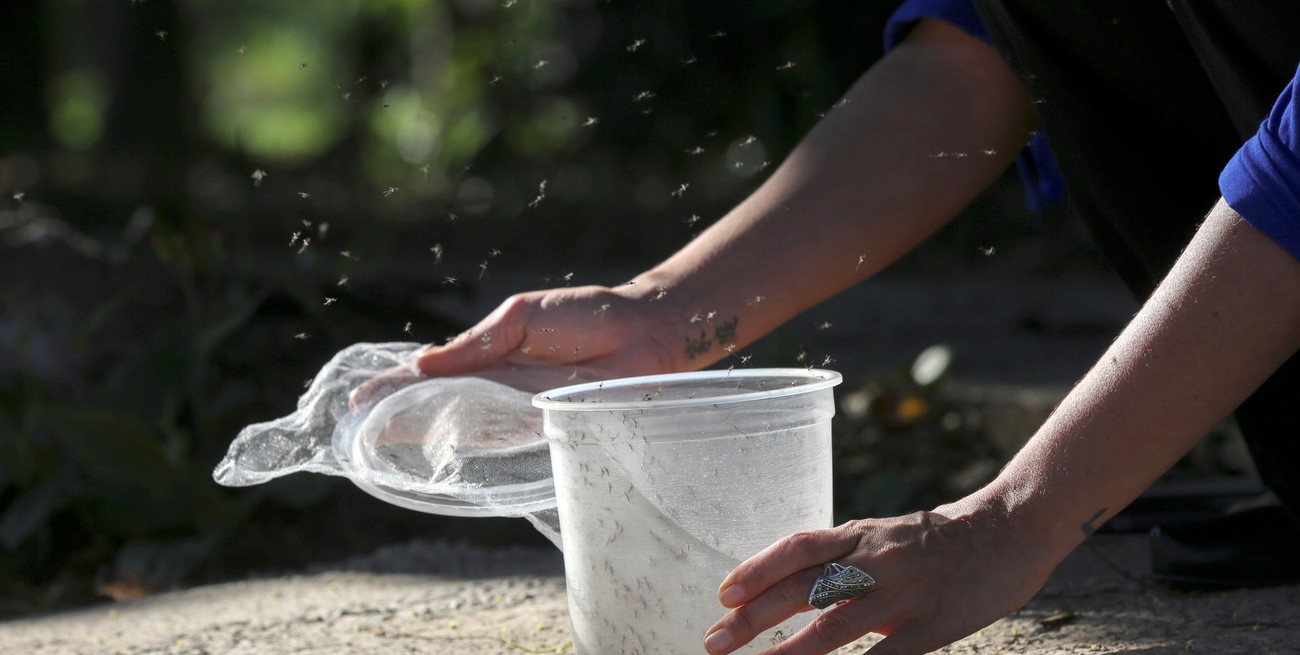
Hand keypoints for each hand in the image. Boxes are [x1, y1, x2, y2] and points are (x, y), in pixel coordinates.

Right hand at [349, 283, 682, 408]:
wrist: (641, 333)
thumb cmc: (586, 315)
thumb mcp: (520, 317)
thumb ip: (476, 343)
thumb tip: (423, 364)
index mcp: (487, 356)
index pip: (430, 373)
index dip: (394, 385)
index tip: (357, 396)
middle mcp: (494, 388)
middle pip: (434, 405)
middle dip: (394, 414)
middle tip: (355, 425)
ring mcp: (513, 411)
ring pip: (455, 426)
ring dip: (416, 431)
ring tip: (376, 434)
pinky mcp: (538, 427)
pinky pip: (492, 437)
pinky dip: (461, 439)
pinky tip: (429, 442)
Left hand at [704, 505, 1057, 654]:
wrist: (1011, 529)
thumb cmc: (944, 538)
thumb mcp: (888, 537)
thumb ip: (847, 557)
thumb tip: (798, 580)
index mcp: (861, 536)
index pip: (796, 549)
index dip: (756, 570)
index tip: (723, 596)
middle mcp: (874, 560)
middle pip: (801, 588)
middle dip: (752, 618)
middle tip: (715, 641)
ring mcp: (902, 592)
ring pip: (833, 625)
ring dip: (787, 651)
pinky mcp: (933, 625)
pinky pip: (886, 654)